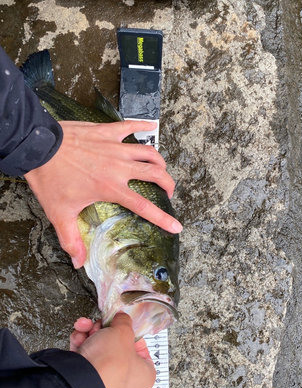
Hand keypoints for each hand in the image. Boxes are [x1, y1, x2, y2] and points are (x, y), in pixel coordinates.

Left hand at [24, 120, 181, 267]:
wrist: (37, 147)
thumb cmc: (49, 179)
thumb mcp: (59, 213)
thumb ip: (71, 239)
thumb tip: (79, 263)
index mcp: (111, 188)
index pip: (144, 206)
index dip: (163, 218)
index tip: (177, 225)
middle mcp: (119, 167)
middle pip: (155, 174)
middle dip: (168, 183)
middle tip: (168, 190)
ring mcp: (114, 147)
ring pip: (148, 151)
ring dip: (159, 160)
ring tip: (161, 167)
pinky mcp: (106, 132)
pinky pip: (130, 126)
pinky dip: (143, 125)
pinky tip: (151, 125)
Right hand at [70, 314, 155, 387]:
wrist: (78, 383)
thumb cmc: (109, 364)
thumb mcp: (123, 333)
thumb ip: (124, 321)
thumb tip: (122, 318)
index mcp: (144, 374)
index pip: (140, 347)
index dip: (129, 332)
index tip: (122, 324)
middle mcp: (127, 382)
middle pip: (117, 346)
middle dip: (104, 331)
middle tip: (101, 325)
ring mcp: (105, 383)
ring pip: (99, 349)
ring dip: (90, 334)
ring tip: (85, 328)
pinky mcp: (86, 382)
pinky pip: (87, 359)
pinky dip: (81, 345)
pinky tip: (78, 338)